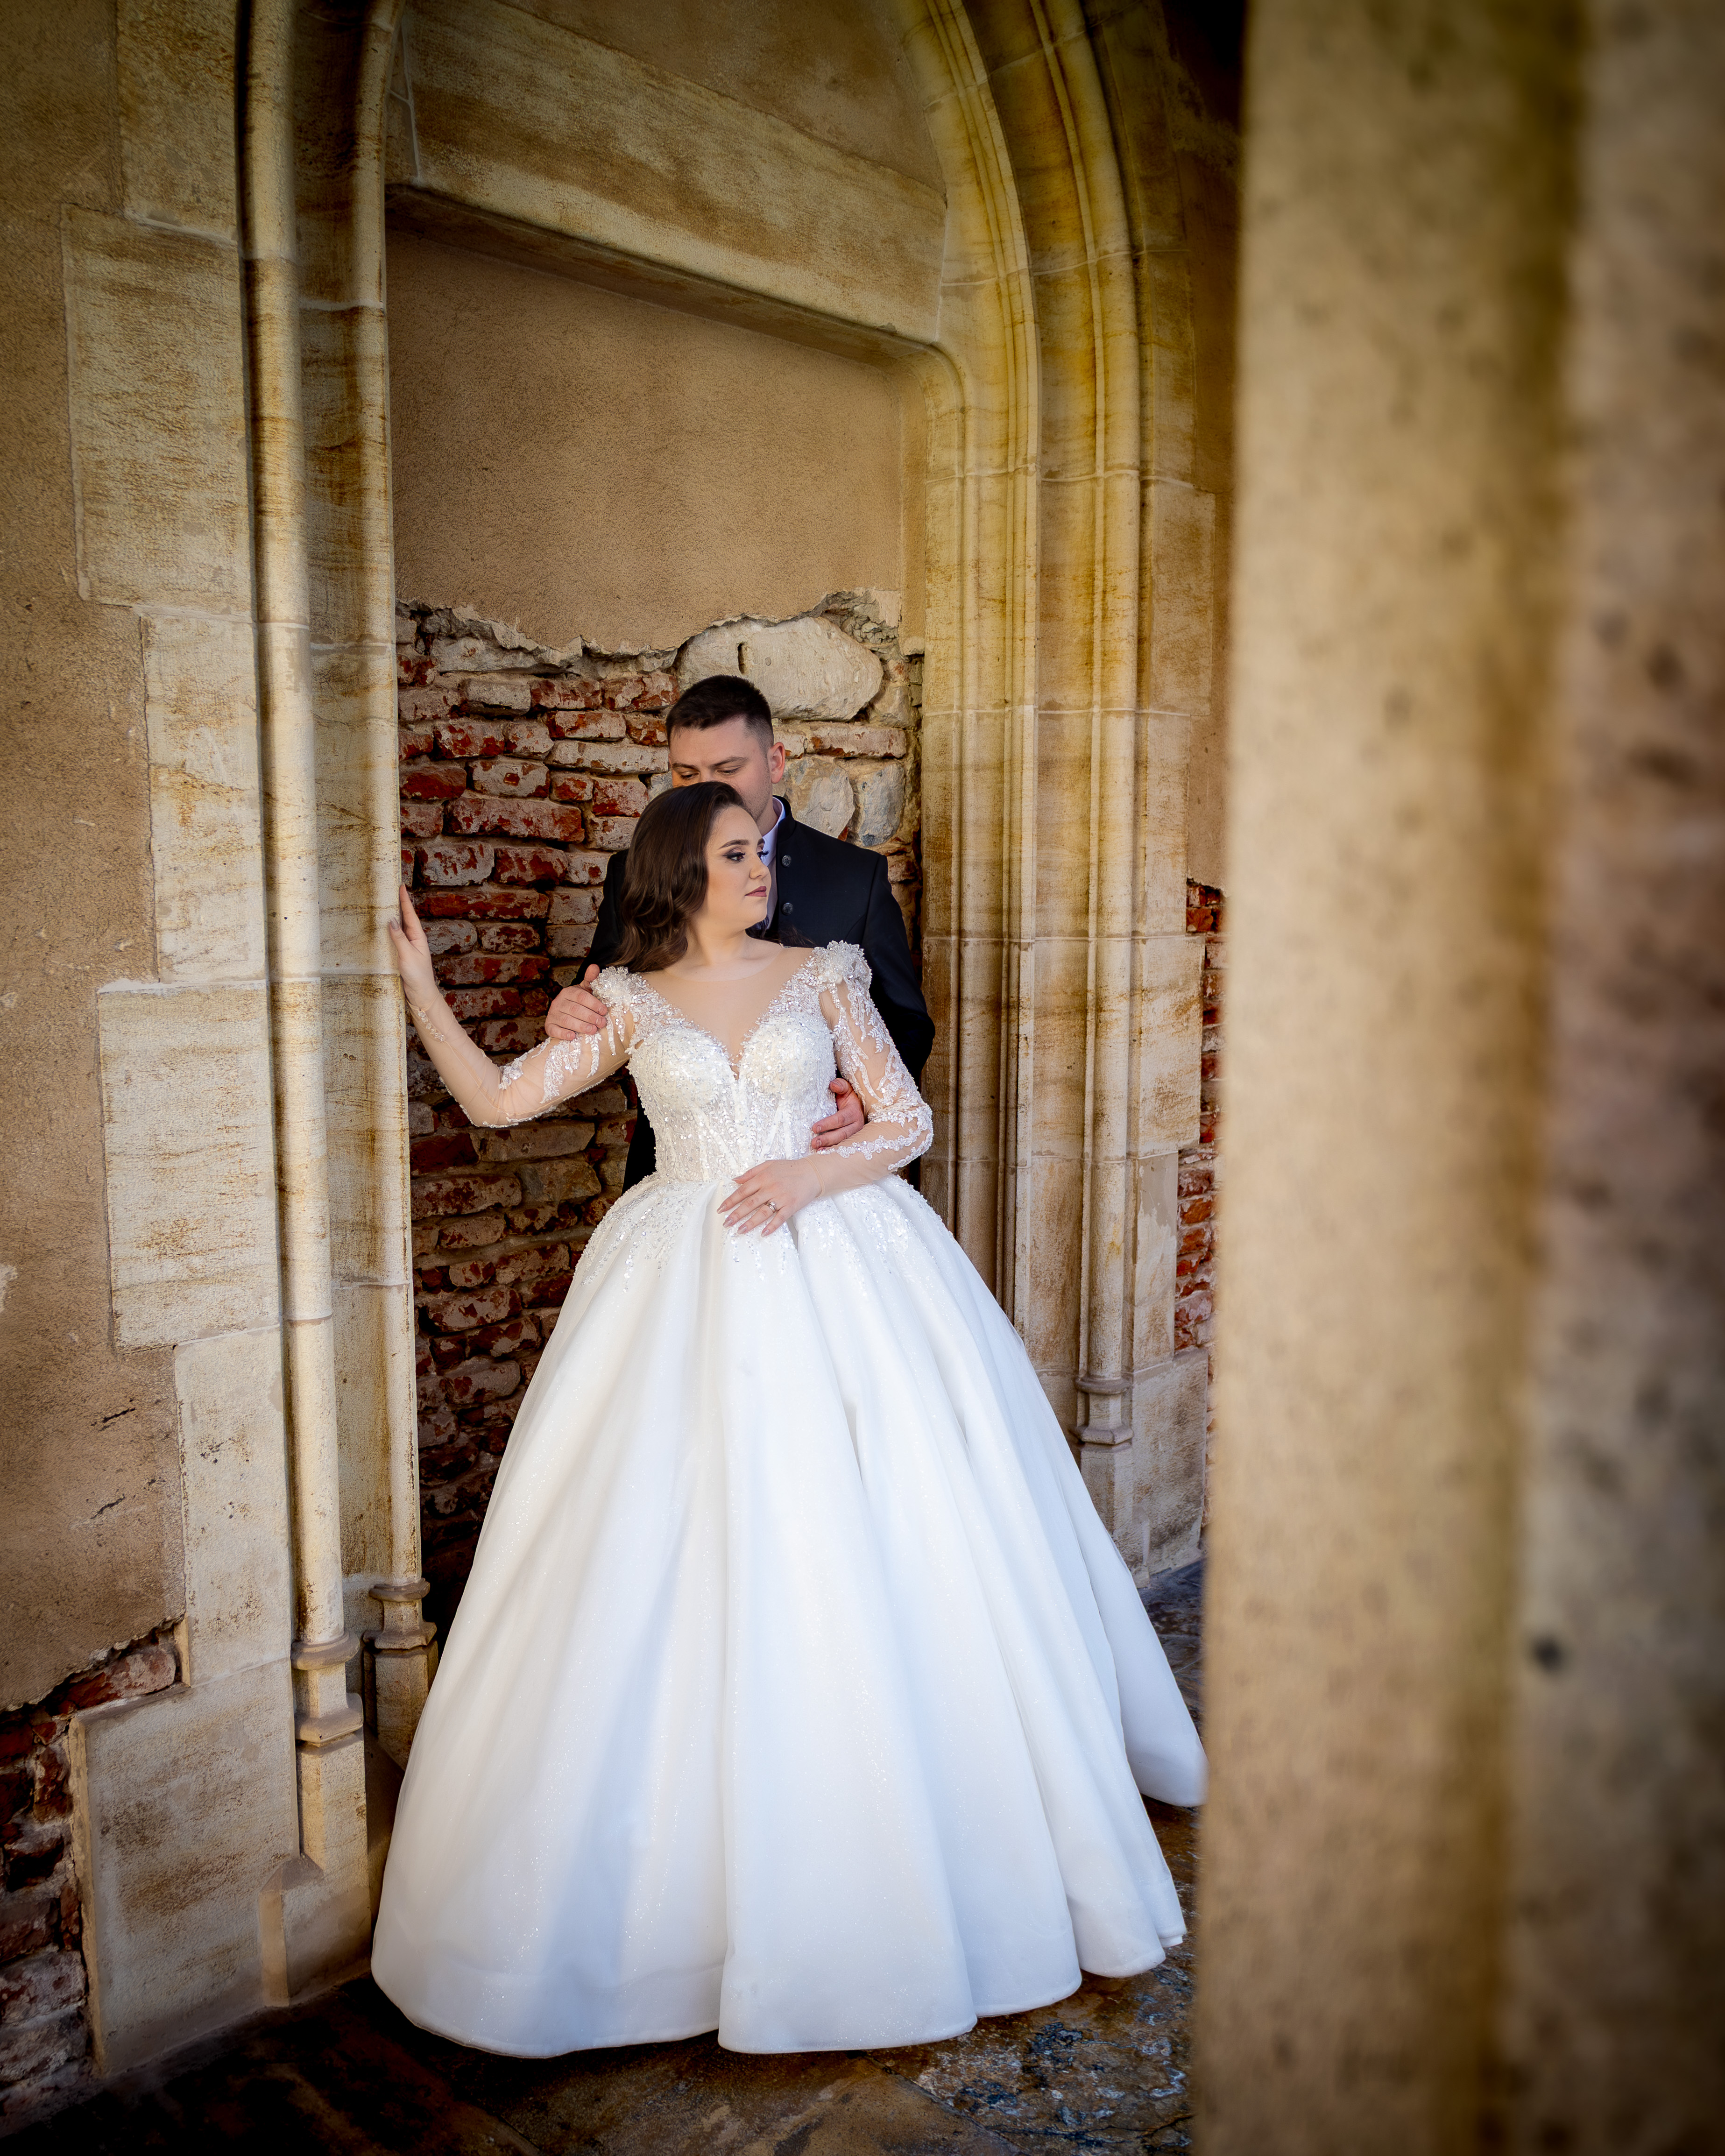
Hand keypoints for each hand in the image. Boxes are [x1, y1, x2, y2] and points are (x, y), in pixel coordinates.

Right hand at [386, 886, 438, 1004]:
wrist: (421, 995)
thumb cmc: (417, 976)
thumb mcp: (407, 955)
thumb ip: (399, 938)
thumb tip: (391, 920)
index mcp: (418, 937)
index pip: (410, 914)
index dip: (405, 900)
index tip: (401, 886)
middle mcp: (413, 939)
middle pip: (404, 918)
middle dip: (399, 904)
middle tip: (391, 890)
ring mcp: (408, 947)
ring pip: (399, 928)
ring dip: (392, 916)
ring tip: (385, 903)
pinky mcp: (401, 955)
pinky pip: (394, 938)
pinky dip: (388, 930)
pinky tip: (382, 927)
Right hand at [545, 965, 608, 1041]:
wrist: (563, 1014)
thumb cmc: (578, 1002)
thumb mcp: (585, 990)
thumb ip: (590, 980)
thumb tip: (595, 966)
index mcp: (568, 992)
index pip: (581, 997)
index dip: (593, 1004)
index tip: (604, 1011)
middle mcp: (558, 1002)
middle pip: (575, 1009)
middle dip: (590, 1016)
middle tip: (601, 1023)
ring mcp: (552, 1014)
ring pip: (566, 1020)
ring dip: (580, 1026)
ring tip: (592, 1030)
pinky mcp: (549, 1026)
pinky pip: (554, 1030)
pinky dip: (563, 1034)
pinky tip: (572, 1037)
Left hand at [720, 1157, 821, 1234]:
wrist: (812, 1173)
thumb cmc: (789, 1168)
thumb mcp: (768, 1165)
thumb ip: (751, 1173)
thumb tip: (735, 1180)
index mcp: (763, 1177)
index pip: (742, 1191)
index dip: (730, 1201)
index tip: (721, 1209)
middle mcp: (770, 1188)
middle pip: (750, 1204)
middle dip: (736, 1214)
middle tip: (726, 1223)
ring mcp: (781, 1198)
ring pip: (762, 1212)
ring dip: (750, 1223)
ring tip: (740, 1230)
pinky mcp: (791, 1206)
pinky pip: (780, 1218)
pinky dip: (771, 1226)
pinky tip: (763, 1233)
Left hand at [809, 1077, 865, 1149]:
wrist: (855, 1106)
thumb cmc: (847, 1098)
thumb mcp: (846, 1089)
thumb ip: (841, 1085)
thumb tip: (833, 1084)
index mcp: (854, 1113)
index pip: (841, 1119)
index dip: (828, 1124)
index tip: (814, 1127)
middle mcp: (857, 1125)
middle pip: (842, 1134)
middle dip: (827, 1138)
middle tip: (813, 1142)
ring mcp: (854, 1135)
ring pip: (842, 1142)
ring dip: (829, 1146)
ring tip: (816, 1148)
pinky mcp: (850, 1141)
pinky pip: (841, 1147)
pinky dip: (831, 1150)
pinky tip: (821, 1152)